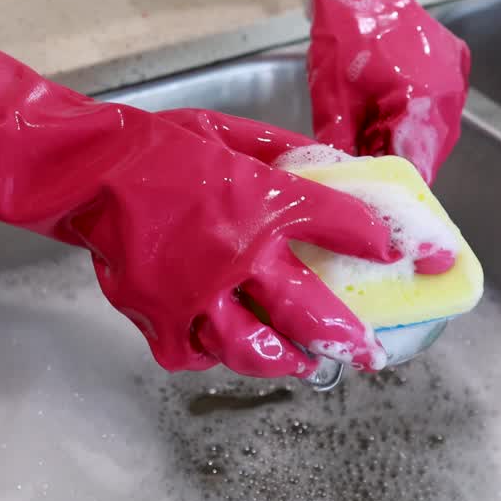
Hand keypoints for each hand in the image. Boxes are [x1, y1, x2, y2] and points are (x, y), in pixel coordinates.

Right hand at [0, 0, 435, 378]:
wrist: (88, 167)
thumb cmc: (159, 146)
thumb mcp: (232, 135)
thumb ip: (285, 157)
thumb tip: (330, 172)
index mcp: (257, 200)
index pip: (336, 224)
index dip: (380, 241)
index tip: (412, 255)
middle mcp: (235, 254)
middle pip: (306, 307)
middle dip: (345, 333)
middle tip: (368, 352)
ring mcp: (195, 291)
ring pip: (251, 344)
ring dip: (286, 358)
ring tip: (307, 364)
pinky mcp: (157, 313)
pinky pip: (192, 350)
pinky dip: (213, 355)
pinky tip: (227, 349)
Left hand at [266, 0, 470, 182]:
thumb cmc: (344, 34)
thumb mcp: (333, 100)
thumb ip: (342, 148)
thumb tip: (341, 185)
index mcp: (423, 106)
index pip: (415, 170)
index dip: (394, 191)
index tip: (376, 207)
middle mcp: (450, 98)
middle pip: (426, 154)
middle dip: (395, 165)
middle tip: (364, 174)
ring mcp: (457, 82)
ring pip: (432, 134)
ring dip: (405, 143)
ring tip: (370, 142)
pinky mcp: (456, 67)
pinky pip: (436, 108)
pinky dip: (413, 118)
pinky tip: (385, 114)